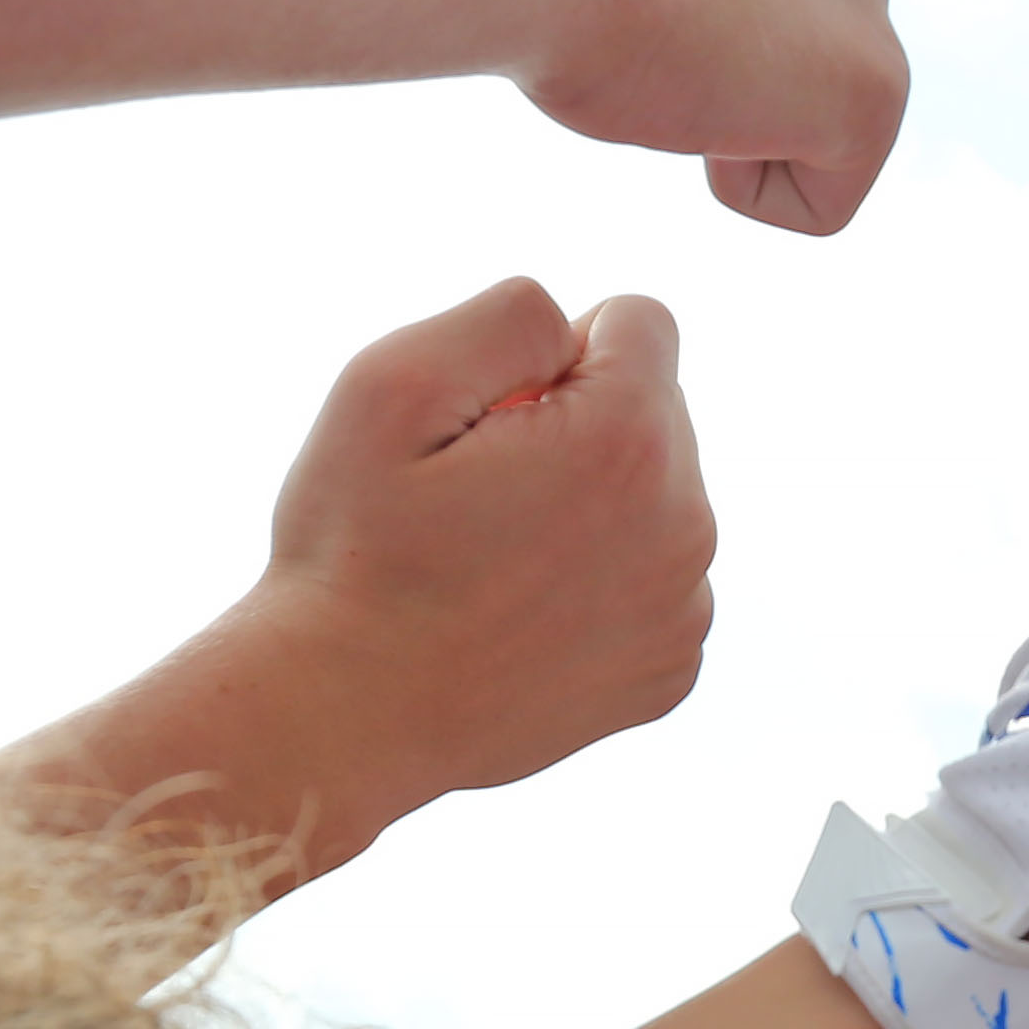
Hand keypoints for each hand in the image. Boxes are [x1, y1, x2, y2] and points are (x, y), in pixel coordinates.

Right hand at [217, 277, 717, 850]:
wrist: (342, 714)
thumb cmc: (354, 548)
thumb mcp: (390, 382)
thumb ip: (510, 314)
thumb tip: (581, 325)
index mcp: (629, 440)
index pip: (643, 321)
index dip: (556, 351)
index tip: (495, 414)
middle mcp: (686, 523)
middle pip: (658, 412)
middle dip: (580, 425)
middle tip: (479, 493)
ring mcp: (686, 607)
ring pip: (660, 499)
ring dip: (594, 506)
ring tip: (494, 559)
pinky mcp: (672, 670)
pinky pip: (656, 583)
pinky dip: (601, 586)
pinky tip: (520, 617)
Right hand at [518, 0, 907, 236]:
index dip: (656, 7)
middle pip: (776, 41)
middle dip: (708, 60)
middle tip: (630, 22)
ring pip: (800, 115)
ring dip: (723, 117)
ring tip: (661, 58)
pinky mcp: (875, 84)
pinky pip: (821, 199)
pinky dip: (743, 190)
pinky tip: (693, 113)